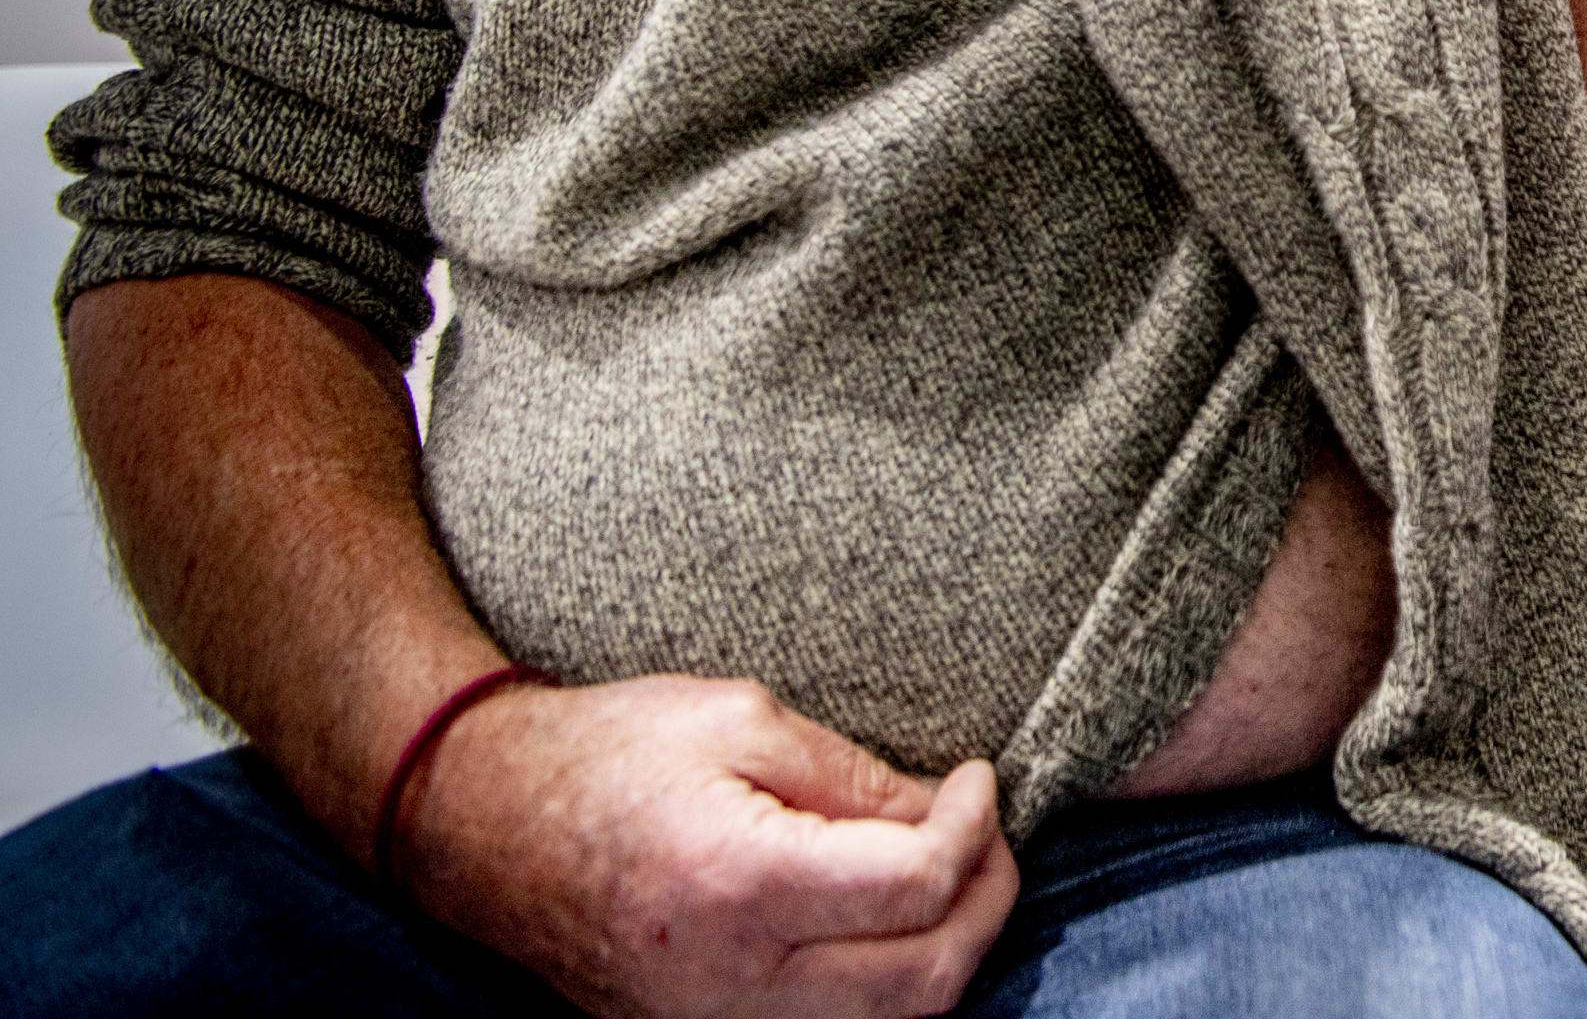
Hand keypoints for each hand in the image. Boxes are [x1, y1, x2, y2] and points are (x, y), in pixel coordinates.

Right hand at [398, 674, 1017, 1018]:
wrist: (481, 823)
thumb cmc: (607, 754)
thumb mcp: (741, 720)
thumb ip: (854, 777)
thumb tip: (942, 815)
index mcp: (739, 886)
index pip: (915, 886)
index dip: (974, 828)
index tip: (978, 780)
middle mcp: (728, 982)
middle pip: (924, 979)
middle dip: (985, 901)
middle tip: (987, 832)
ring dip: (947, 951)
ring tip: (951, 872)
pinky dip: (888, 984)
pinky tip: (892, 919)